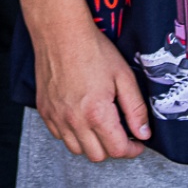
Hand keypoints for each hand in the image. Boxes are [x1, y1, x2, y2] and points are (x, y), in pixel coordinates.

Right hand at [32, 17, 149, 160]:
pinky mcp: (44, 110)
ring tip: (99, 126)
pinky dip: (71, 133)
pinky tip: (80, 118)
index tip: (137, 141)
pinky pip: (59, 135)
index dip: (132, 149)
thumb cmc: (93, 50)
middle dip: (113, 147)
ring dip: (91, 143)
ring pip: (76, 149)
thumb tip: (143, 134)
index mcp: (96, 113)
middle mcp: (74, 120)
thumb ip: (136, 109)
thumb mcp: (123, 77)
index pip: (117, 150)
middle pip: (97, 155)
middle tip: (120, 133)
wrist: (60, 32)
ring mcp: (56, 116)